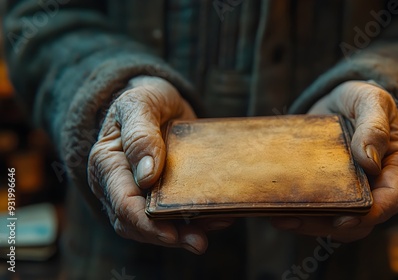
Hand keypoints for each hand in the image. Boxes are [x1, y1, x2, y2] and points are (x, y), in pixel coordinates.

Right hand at [88, 76, 232, 253]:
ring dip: (183, 234)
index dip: (145, 222)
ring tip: (211, 232)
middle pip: (137, 223)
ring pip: (155, 225)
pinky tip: (216, 218)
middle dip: (167, 236)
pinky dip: (194, 221)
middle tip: (199, 242)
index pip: (122, 202)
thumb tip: (146, 176)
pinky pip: (172, 215)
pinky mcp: (160, 194)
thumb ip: (139, 135)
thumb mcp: (140, 104)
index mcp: (107, 163)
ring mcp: (139, 192)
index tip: (171, 231)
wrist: (160, 99)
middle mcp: (118, 184)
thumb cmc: (145, 98)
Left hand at [272, 80, 397, 241]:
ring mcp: (355, 193)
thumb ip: (373, 126)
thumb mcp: (370, 100)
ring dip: (308, 224)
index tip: (343, 220)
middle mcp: (380, 187)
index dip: (370, 214)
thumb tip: (369, 162)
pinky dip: (300, 214)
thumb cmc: (360, 98)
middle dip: (328, 225)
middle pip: (360, 220)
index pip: (391, 199)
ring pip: (337, 222)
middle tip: (295, 220)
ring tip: (279, 218)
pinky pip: (320, 211)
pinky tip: (277, 212)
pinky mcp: (332, 193)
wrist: (338, 101)